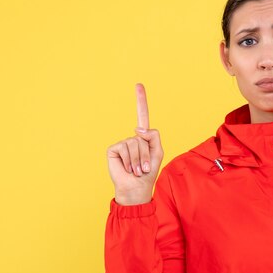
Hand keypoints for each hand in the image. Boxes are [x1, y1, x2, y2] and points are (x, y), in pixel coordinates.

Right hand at [107, 83, 163, 204]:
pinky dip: (130, 160)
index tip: (138, 84)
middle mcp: (132, 138)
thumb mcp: (158, 152)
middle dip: (147, 154)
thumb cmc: (148, 172)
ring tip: (136, 169)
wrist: (136, 187)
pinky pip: (125, 148)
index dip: (141, 100)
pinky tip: (128, 168)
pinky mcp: (113, 149)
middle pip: (143, 136)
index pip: (142, 115)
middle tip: (144, 167)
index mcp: (143, 137)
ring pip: (135, 143)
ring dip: (139, 160)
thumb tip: (136, 128)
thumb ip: (153, 136)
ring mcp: (122, 143)